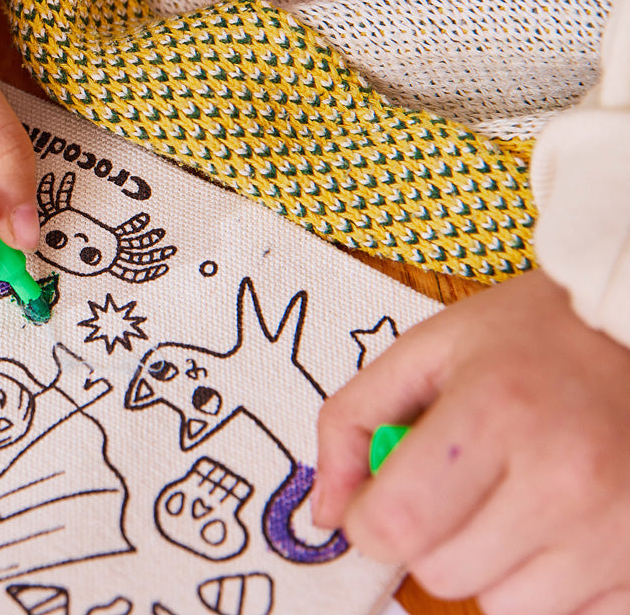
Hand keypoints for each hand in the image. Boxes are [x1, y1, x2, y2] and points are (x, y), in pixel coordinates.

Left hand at [313, 270, 629, 613]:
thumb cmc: (536, 336)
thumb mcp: (429, 349)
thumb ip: (354, 420)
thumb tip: (325, 512)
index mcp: (494, 411)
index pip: (395, 523)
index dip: (368, 522)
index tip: (380, 501)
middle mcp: (562, 477)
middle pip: (444, 573)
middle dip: (431, 538)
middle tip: (458, 488)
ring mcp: (615, 528)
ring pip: (506, 605)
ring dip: (493, 567)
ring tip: (516, 502)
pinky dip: (555, 585)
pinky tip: (561, 527)